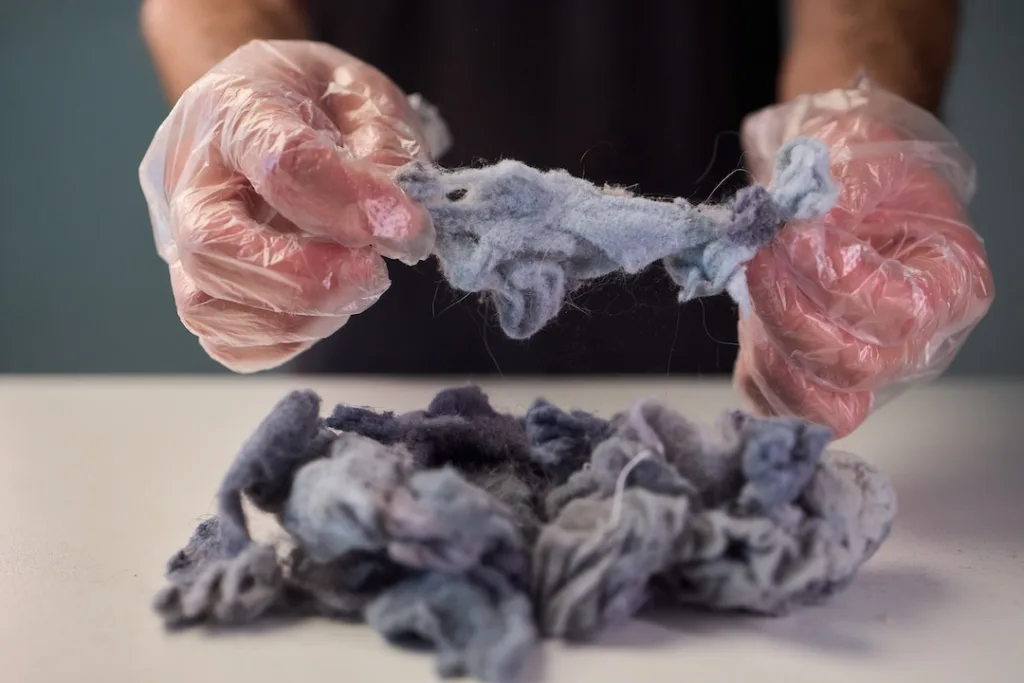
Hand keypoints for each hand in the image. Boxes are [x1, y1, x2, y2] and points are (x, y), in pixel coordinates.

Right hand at [140, 40, 434, 371]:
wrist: (274, 103)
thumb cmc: (320, 100)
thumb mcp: (365, 94)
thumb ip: (385, 147)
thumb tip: (399, 222)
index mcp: (237, 107)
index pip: (280, 161)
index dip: (351, 201)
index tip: (408, 225)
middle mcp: (192, 177)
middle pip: (212, 247)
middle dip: (305, 278)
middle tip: (373, 270)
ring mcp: (181, 237)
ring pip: (206, 307)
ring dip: (299, 316)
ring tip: (356, 284)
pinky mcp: (200, 285)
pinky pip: (226, 342)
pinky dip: (285, 339)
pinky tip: (329, 306)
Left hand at [735, 79, 993, 436]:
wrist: (832, 185)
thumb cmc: (861, 170)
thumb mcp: (862, 153)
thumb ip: (839, 189)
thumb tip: (800, 226)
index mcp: (951, 285)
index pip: (901, 314)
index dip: (835, 279)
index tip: (792, 234)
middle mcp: (916, 342)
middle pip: (854, 367)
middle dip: (790, 312)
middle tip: (758, 258)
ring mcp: (866, 369)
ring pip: (815, 400)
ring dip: (767, 345)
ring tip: (750, 286)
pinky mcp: (814, 381)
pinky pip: (778, 403)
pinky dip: (753, 367)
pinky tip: (752, 314)